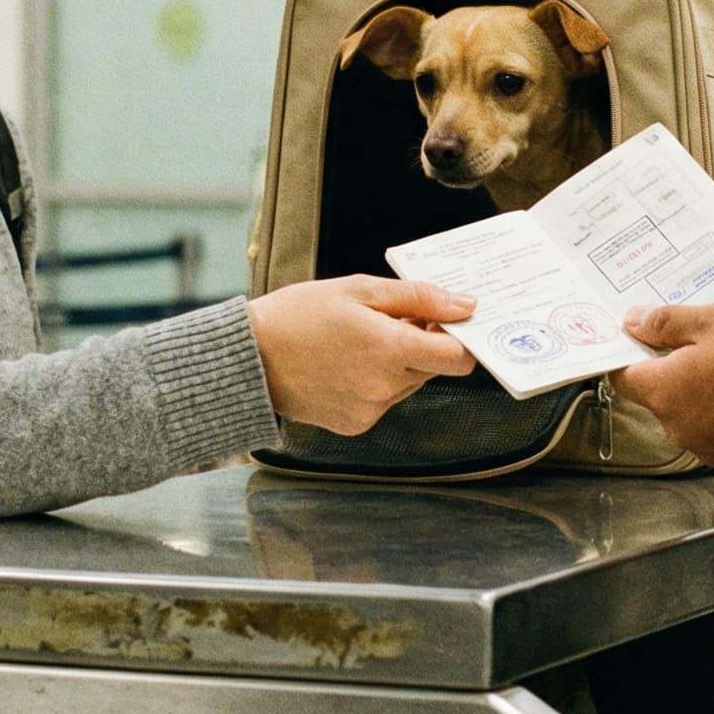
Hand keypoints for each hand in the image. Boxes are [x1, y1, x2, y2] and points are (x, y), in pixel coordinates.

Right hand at [249, 276, 476, 435]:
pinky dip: (376, 383)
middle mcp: (386, 388)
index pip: (458, 358)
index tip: (445, 322)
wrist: (248, 358)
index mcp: (391, 350)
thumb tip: (465, 306)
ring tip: (360, 341)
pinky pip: (384, 401)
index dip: (458, 338)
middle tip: (390, 321)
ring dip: (398, 363)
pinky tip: (346, 365)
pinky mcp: (355, 424)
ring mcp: (370, 410)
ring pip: (409, 384)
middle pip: (433, 369)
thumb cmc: (298, 316)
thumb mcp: (359, 289)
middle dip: (422, 344)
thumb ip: (419, 298)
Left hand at [615, 303, 713, 467]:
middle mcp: (677, 427)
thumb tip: (633, 323)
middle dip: (673, 363)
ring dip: (702, 384)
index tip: (640, 332)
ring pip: (688, 407)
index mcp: (664, 393)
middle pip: (657, 391)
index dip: (628, 350)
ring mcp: (705, 445)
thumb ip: (667, 322)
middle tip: (704, 335)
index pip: (622, 375)